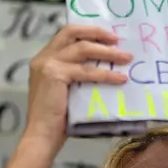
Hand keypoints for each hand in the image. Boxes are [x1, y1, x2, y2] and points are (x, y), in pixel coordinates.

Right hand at [24, 25, 131, 143]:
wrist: (42, 136)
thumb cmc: (57, 119)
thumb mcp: (68, 89)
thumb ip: (78, 75)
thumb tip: (106, 67)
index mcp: (45, 58)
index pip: (67, 35)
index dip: (88, 31)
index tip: (109, 36)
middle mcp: (43, 57)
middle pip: (72, 32)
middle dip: (97, 33)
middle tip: (118, 39)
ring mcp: (47, 64)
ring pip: (82, 49)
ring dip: (107, 52)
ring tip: (126, 58)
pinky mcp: (54, 74)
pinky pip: (86, 71)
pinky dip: (105, 74)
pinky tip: (120, 79)